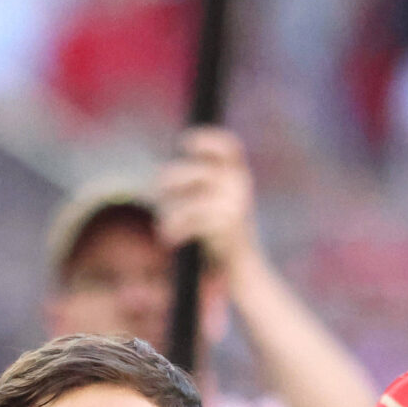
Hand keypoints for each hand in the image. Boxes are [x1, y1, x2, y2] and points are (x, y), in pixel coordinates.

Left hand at [155, 126, 260, 272]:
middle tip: (161, 193)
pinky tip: (169, 237)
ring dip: (169, 211)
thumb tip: (169, 171)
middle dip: (169, 181)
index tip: (184, 145)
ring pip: (187, 197)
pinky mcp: (225, 226)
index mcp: (241, 174)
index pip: (228, 145)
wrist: (246, 268)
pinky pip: (188, 220)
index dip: (205, 138)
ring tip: (165, 223)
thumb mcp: (221, 198)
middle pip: (193, 170)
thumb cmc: (225, 232)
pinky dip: (175, 229)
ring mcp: (234, 204)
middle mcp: (241, 185)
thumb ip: (204, 179)